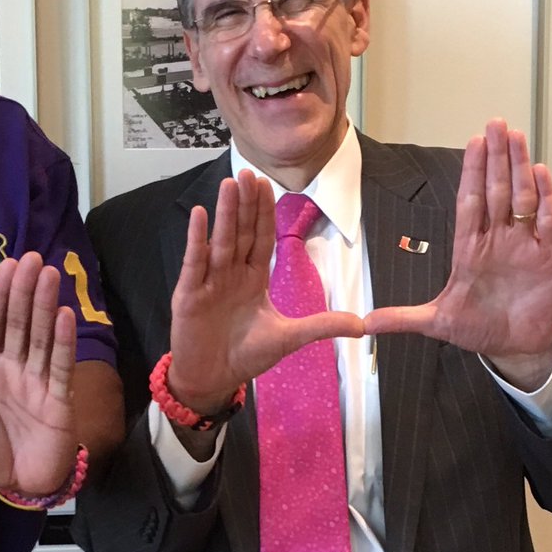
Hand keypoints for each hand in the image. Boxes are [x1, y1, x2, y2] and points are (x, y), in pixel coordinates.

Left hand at [0, 252, 77, 495]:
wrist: (22, 484)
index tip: (6, 265)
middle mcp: (14, 370)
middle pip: (19, 324)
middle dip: (24, 291)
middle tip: (32, 257)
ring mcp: (38, 383)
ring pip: (41, 338)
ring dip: (45, 306)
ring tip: (49, 274)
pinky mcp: (59, 402)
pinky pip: (60, 367)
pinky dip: (63, 342)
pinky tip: (65, 315)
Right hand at [167, 170, 364, 413]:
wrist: (213, 379)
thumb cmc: (245, 356)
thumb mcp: (289, 338)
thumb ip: (321, 326)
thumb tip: (362, 324)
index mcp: (253, 279)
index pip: (261, 238)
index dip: (265, 212)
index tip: (268, 185)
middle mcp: (231, 274)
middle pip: (241, 232)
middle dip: (245, 203)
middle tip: (248, 172)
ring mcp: (209, 281)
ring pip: (220, 240)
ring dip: (225, 212)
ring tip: (229, 184)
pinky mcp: (189, 293)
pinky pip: (194, 261)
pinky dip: (197, 238)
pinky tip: (200, 215)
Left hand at [364, 119, 551, 389]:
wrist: (513, 347)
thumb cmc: (478, 327)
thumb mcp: (436, 321)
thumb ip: (402, 318)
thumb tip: (365, 322)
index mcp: (470, 247)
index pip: (469, 200)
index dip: (471, 171)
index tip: (472, 143)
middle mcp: (497, 239)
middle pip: (496, 190)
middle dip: (496, 158)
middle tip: (496, 124)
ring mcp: (523, 245)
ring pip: (522, 198)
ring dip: (520, 168)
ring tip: (517, 138)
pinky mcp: (548, 258)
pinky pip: (548, 223)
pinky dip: (548, 200)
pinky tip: (542, 174)